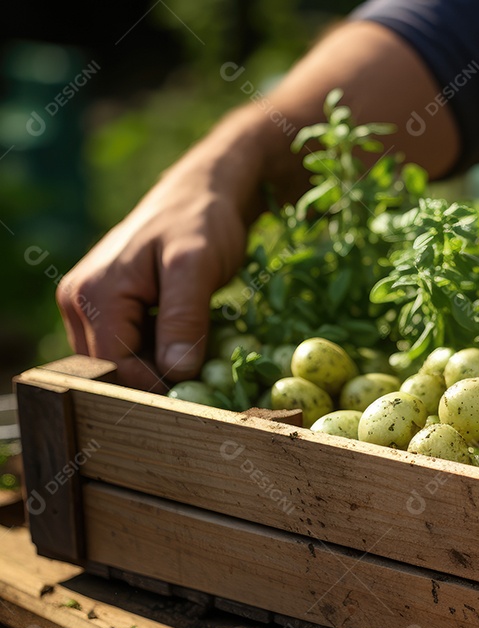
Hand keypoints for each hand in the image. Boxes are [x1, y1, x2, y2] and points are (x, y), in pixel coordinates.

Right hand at [57, 149, 252, 389]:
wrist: (199, 193)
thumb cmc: (200, 222)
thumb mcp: (196, 267)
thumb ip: (184, 318)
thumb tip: (177, 372)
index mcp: (93, 294)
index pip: (117, 366)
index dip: (157, 384)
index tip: (201, 390)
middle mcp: (78, 302)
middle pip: (114, 368)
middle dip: (157, 376)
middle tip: (206, 374)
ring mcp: (88, 305)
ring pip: (121, 360)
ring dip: (158, 364)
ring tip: (198, 349)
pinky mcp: (107, 307)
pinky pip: (128, 345)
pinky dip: (157, 350)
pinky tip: (186, 339)